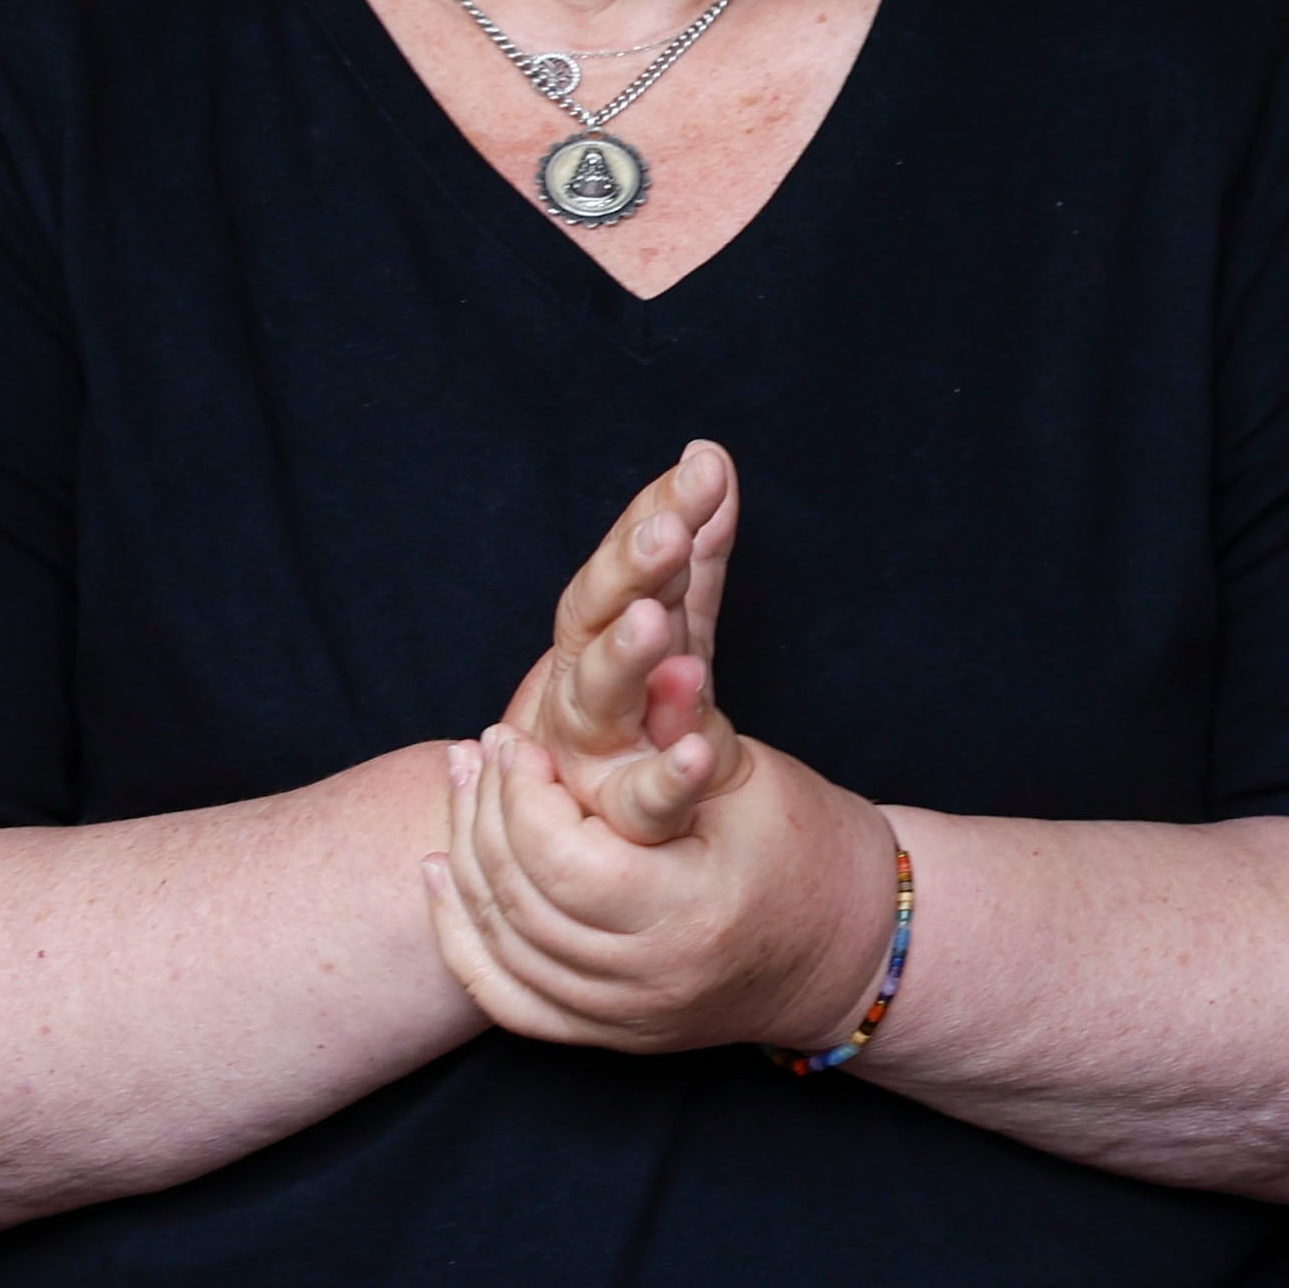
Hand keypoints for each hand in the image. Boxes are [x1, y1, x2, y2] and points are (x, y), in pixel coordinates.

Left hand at [421, 444, 900, 1053]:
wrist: (844, 948)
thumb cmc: (805, 848)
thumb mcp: (753, 778)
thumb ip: (688, 724)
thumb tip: (655, 657)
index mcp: (689, 914)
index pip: (562, 861)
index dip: (521, 794)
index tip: (514, 737)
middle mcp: (648, 982)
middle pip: (519, 901)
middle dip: (485, 814)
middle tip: (481, 749)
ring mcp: (623, 1018)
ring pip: (500, 947)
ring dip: (466, 860)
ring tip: (462, 787)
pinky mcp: (608, 1034)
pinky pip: (505, 999)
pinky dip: (463, 937)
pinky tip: (442, 876)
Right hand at [504, 440, 743, 844]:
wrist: (621, 831)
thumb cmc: (647, 711)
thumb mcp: (678, 624)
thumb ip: (693, 554)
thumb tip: (709, 457)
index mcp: (595, 634)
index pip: (620, 562)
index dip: (655, 513)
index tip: (703, 470)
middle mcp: (579, 686)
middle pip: (593, 616)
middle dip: (629, 570)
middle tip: (669, 530)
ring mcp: (593, 753)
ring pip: (598, 698)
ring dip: (625, 658)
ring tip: (657, 621)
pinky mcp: (623, 821)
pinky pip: (645, 803)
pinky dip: (670, 778)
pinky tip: (701, 754)